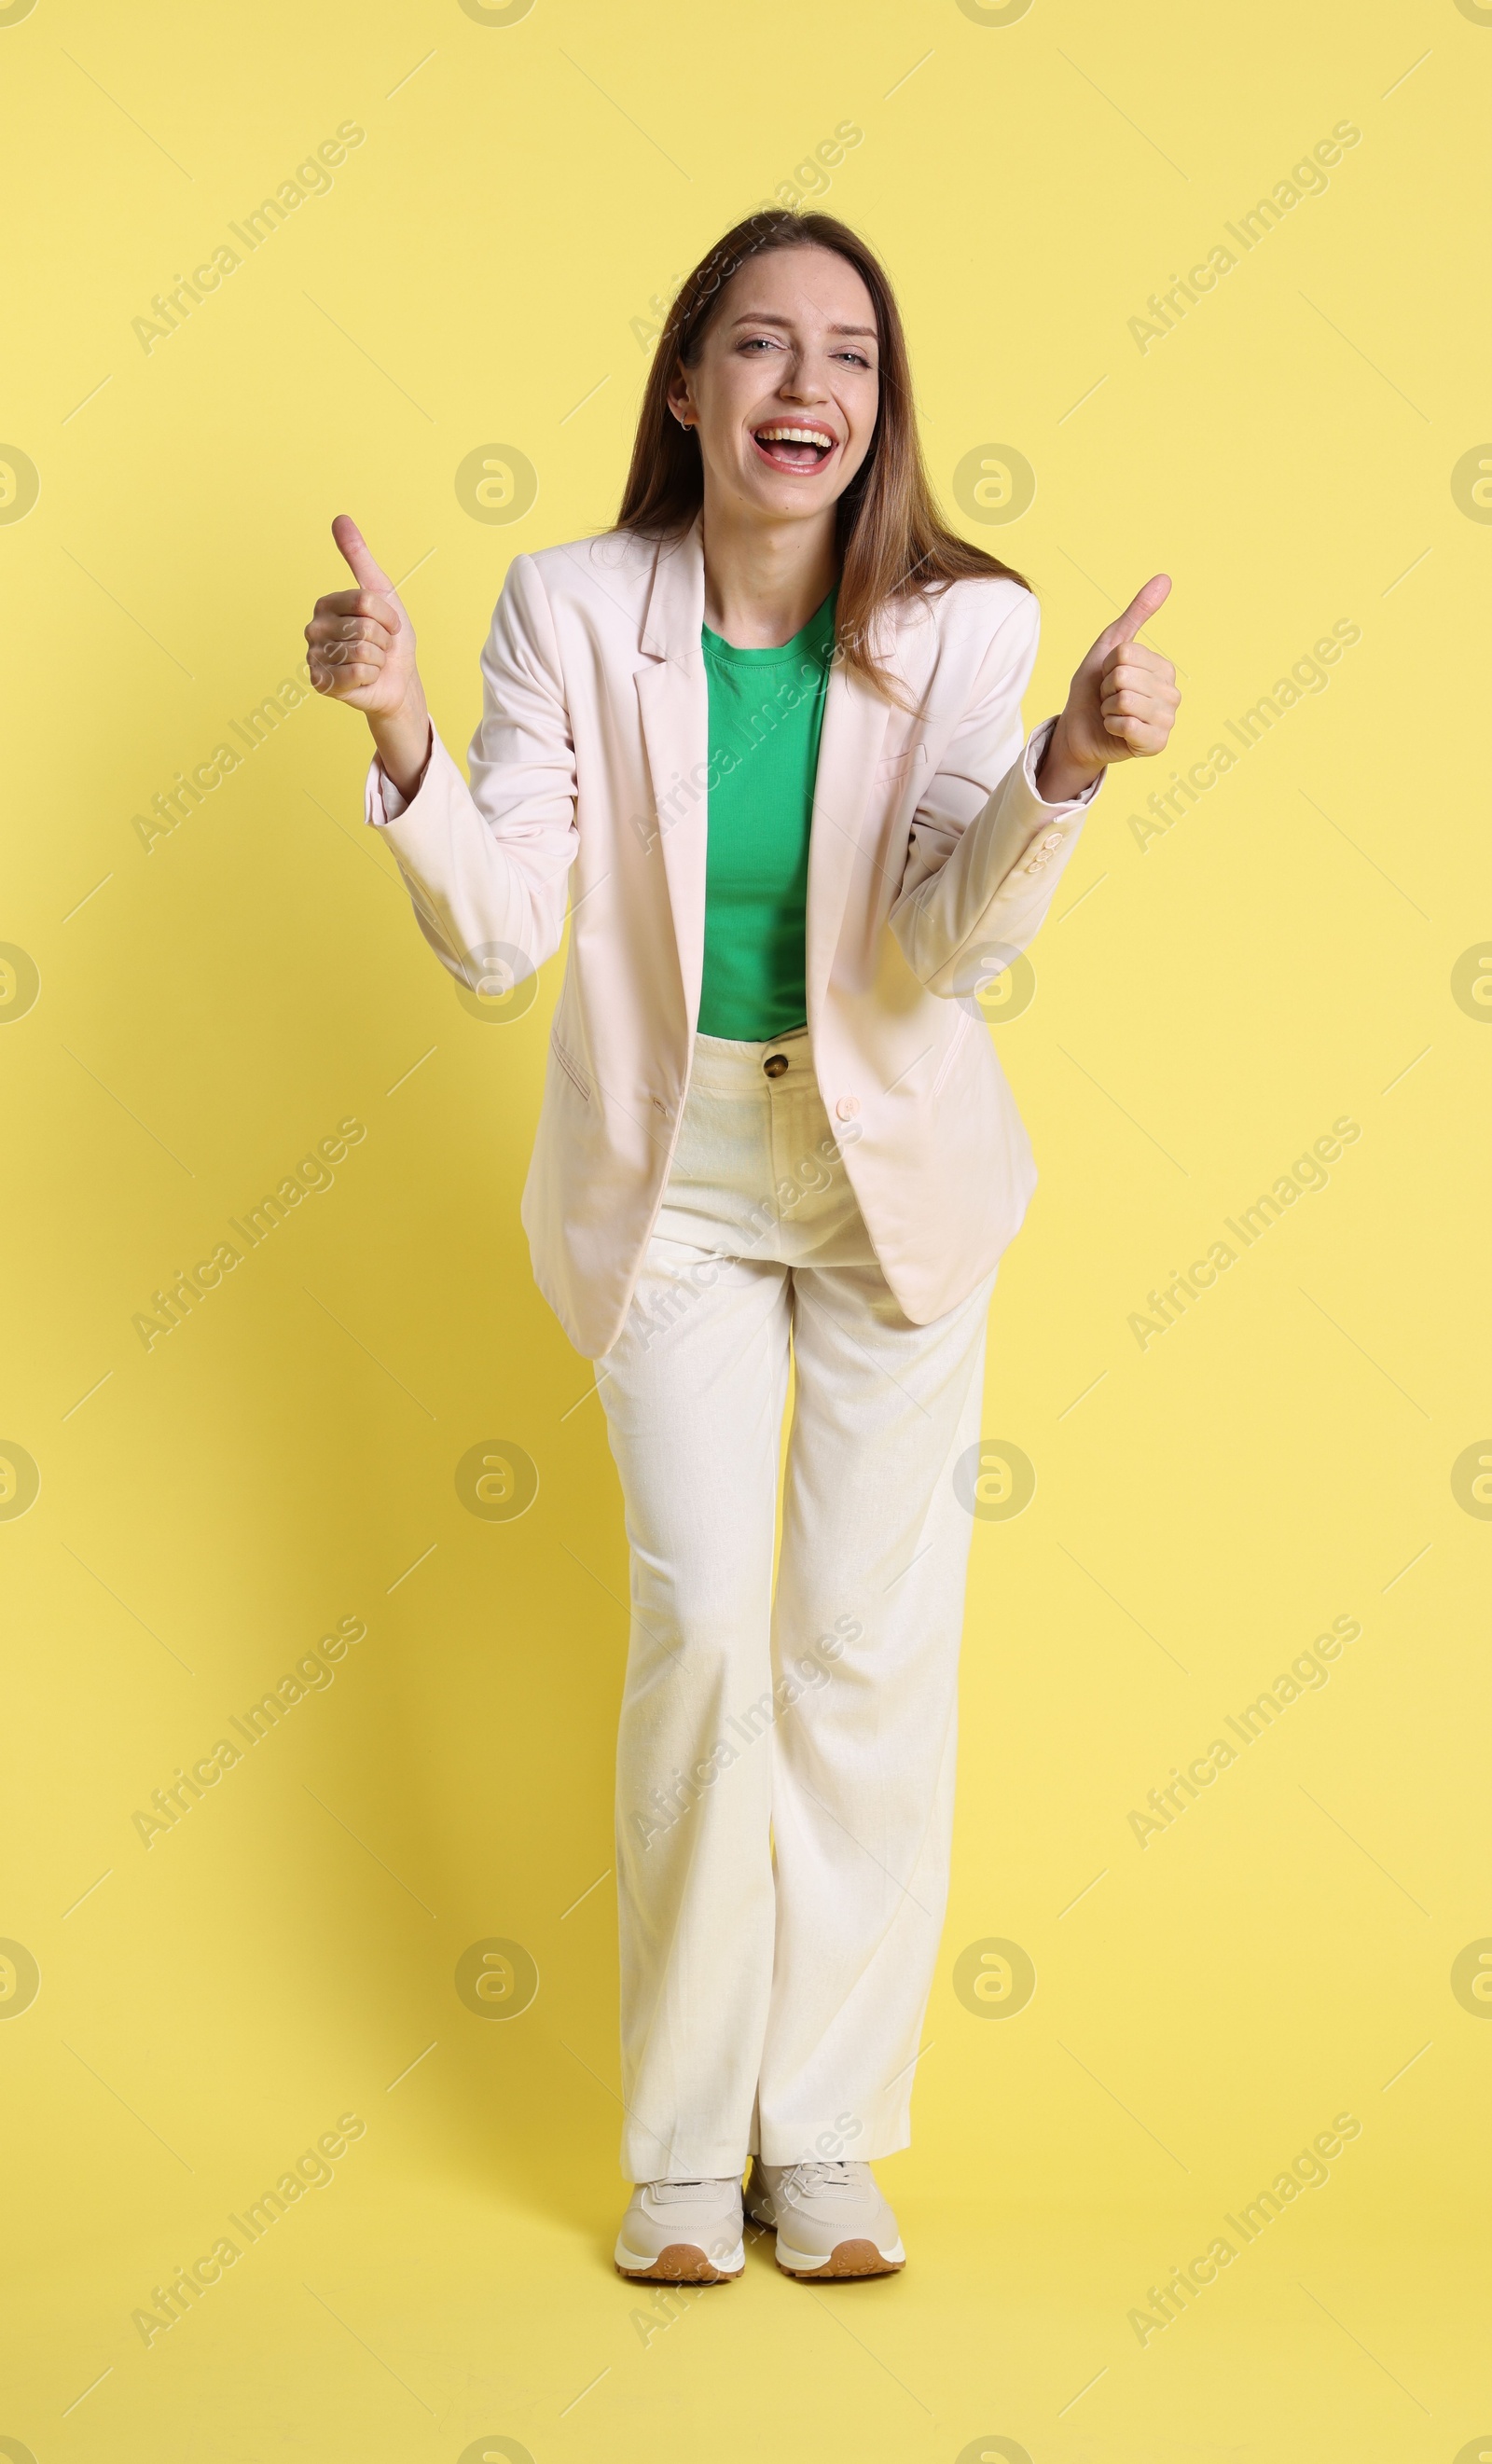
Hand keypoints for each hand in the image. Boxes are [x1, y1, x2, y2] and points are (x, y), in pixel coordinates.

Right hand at [305, 517, 429, 792]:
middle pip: (364, 628)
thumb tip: (340, 518)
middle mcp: (314, 629)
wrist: (397, 679)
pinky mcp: (321, 682)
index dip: (386, 616)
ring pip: (362, 651)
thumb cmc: (390, 638)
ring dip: (378, 660)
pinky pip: (355, 673)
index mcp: (325, 605)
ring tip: (372, 662)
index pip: (364, 602)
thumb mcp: (381, 591)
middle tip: (379, 647)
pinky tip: (364, 678)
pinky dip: (370, 677)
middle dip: (383, 641)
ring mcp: (315, 657)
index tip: (387, 624)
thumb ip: (358, 556)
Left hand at [1037, 575, 1179, 801]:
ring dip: (1108, 708)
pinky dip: (1112, 727)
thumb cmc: (1093, 690)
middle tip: (1108, 699)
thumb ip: (1137, 614)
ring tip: (1112, 714)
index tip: (1108, 678)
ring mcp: (1167, 720)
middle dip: (1106, 689)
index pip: (1126, 654)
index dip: (1107, 666)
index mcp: (1163, 668)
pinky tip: (1116, 731)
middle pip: (1124, 677)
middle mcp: (1171, 693)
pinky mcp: (1156, 744)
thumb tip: (1164, 578)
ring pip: (1125, 700)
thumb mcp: (1109, 647)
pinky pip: (1129, 726)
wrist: (1078, 730)